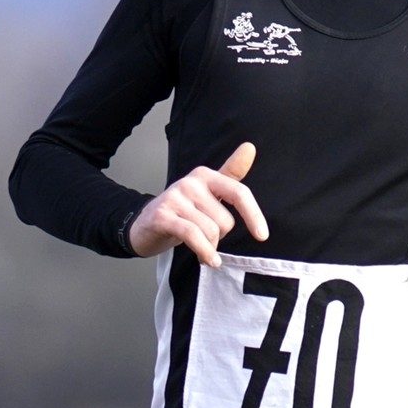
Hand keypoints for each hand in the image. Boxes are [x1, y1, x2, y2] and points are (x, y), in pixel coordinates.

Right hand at [127, 142, 265, 267]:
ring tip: (201, 248)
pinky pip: (193, 235)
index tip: (262, 236)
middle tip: (206, 236)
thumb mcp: (208, 192)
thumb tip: (250, 147)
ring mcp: (175, 198)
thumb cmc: (182, 211)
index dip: (253, 215)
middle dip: (220, 236)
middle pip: (225, 221)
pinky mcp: (163, 216)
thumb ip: (231, 173)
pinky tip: (208, 260)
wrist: (145, 224)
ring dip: (209, 247)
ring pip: (211, 231)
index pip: (239, 193)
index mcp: (205, 175)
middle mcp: (190, 183)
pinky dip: (204, 251)